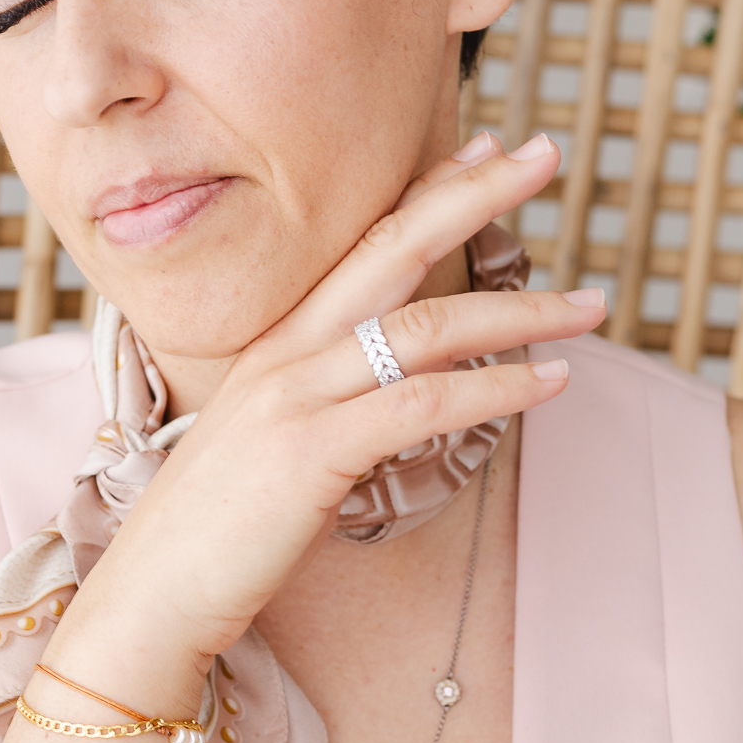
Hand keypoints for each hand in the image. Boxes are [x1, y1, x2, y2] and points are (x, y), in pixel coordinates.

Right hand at [52, 133, 601, 685]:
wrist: (152, 590)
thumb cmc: (215, 527)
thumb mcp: (267, 440)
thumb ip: (319, 401)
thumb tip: (387, 393)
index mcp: (276, 340)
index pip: (363, 242)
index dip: (428, 191)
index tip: (486, 152)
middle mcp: (286, 349)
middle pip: (395, 248)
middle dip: (475, 195)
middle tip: (545, 153)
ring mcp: (296, 395)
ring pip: (426, 326)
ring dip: (522, 312)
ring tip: (590, 306)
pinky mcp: (314, 450)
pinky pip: (425, 403)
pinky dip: (498, 387)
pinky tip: (550, 381)